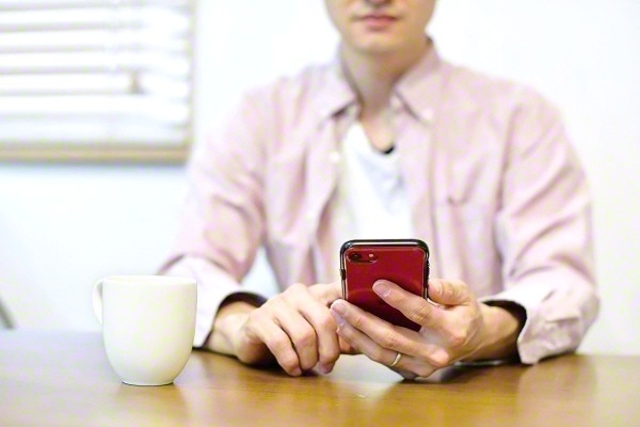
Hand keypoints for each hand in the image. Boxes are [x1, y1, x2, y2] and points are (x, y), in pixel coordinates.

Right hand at [213, 282, 346, 375]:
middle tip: (327, 366)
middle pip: (325, 321)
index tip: (355, 331)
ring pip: (304, 335)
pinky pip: (280, 343)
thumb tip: (358, 343)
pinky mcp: (257, 319)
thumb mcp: (317, 334)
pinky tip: (293, 369)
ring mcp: (275, 304)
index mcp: (315, 292)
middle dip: (330, 350)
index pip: (340, 294)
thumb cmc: (290, 336)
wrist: (249, 337)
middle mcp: (296, 293)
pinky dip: (291, 362)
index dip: (351, 312)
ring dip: (309, 359)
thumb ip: (338, 336)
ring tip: (307, 367)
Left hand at [329, 279, 522, 378]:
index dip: (398, 298)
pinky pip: (381, 358)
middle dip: (362, 319)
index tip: (376, 284)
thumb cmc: (463, 310)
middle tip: (340, 303)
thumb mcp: (463, 293)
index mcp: (451, 330)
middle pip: (392, 337)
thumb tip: (427, 283)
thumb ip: (446, 288)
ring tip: (338, 315)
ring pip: (382, 353)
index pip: (420, 313)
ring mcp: (422, 366)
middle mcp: (435, 353)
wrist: (472, 340)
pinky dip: (361, 344)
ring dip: (355, 334)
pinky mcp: (410, 371)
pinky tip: (346, 328)